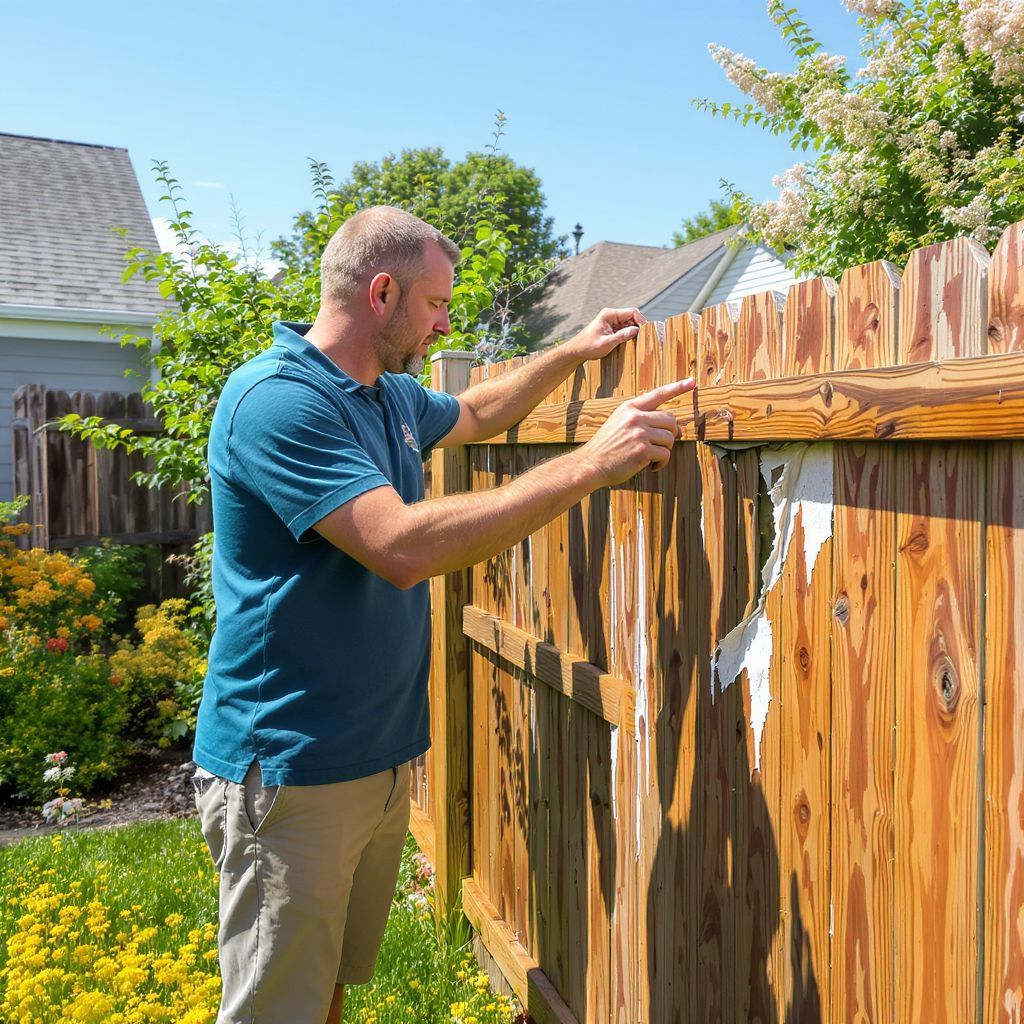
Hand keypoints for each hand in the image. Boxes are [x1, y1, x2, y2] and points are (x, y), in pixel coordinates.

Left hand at [571, 307, 647, 360]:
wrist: (576, 350)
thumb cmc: (587, 346)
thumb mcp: (606, 343)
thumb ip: (621, 336)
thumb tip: (636, 331)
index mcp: (609, 314)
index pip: (632, 312)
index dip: (641, 320)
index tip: (645, 331)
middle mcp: (611, 315)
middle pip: (632, 316)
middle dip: (638, 326)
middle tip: (643, 338)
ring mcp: (611, 321)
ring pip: (629, 323)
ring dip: (633, 331)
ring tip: (636, 341)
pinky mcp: (611, 328)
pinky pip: (624, 328)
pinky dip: (628, 334)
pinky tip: (629, 342)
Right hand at [577, 377, 695, 487]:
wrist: (590, 464)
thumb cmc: (606, 447)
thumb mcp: (617, 422)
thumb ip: (638, 418)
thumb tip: (667, 422)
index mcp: (629, 408)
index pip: (658, 394)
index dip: (677, 387)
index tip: (692, 382)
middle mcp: (635, 417)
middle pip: (670, 419)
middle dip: (671, 434)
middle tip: (661, 445)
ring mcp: (639, 433)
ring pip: (670, 438)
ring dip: (665, 450)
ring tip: (652, 457)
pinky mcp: (643, 450)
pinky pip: (665, 454)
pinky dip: (662, 463)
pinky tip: (651, 466)